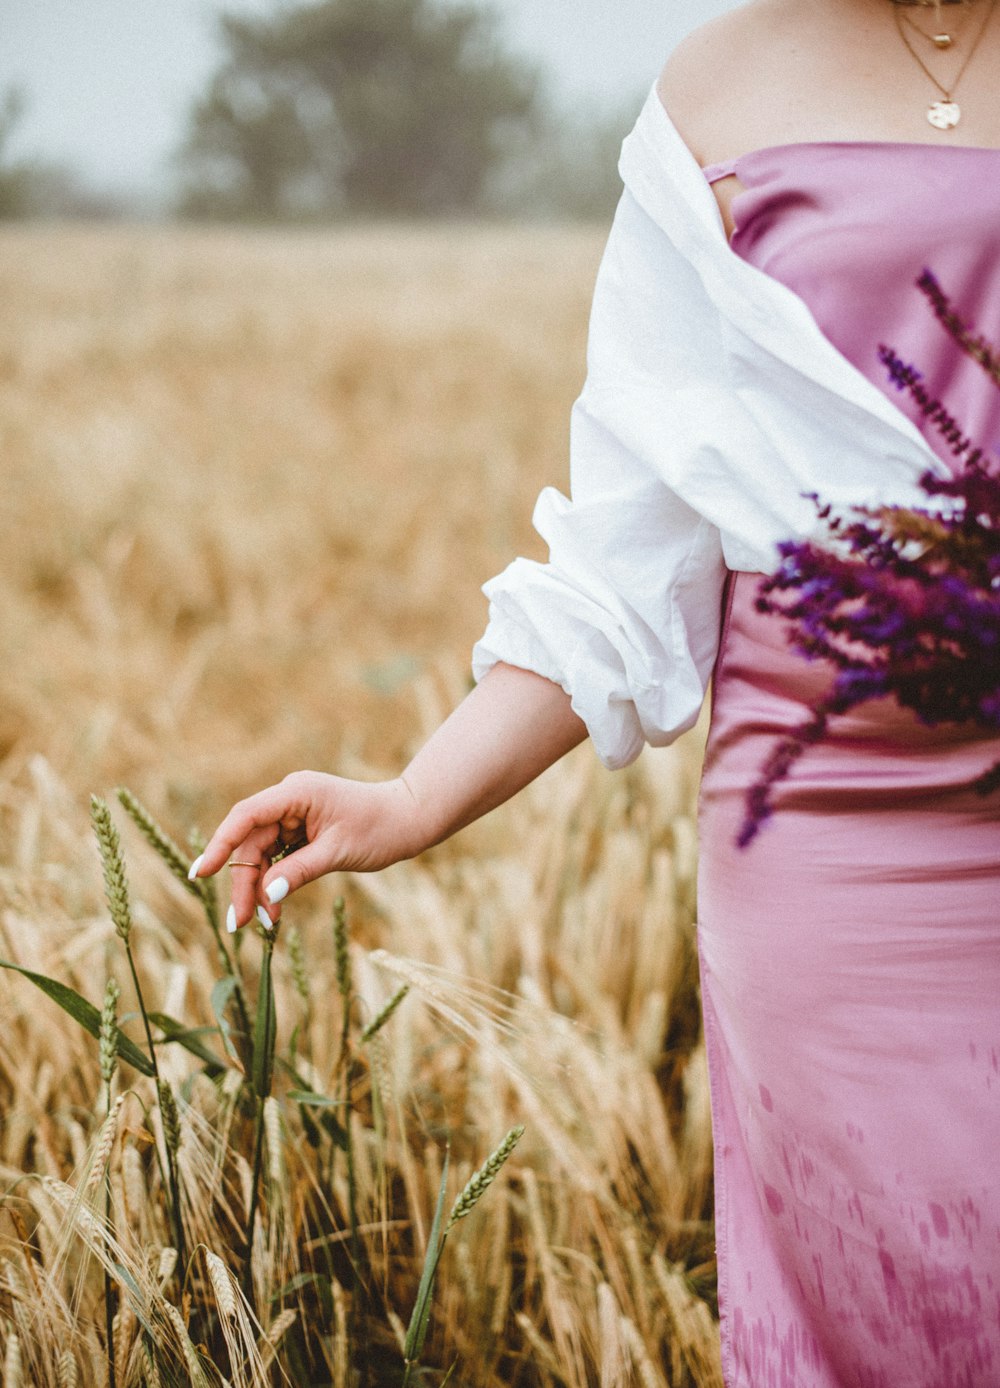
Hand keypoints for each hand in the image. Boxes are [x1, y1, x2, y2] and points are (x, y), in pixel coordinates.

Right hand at [189, 772, 421, 931]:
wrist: (410, 819)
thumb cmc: (380, 829)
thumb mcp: (339, 853)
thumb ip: (299, 871)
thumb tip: (265, 896)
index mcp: (296, 792)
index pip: (246, 817)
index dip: (221, 845)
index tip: (202, 874)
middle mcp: (290, 799)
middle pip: (251, 842)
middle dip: (245, 882)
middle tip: (241, 923)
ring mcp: (295, 814)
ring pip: (262, 853)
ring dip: (259, 887)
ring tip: (263, 923)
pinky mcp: (302, 829)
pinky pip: (277, 855)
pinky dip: (274, 881)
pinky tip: (272, 907)